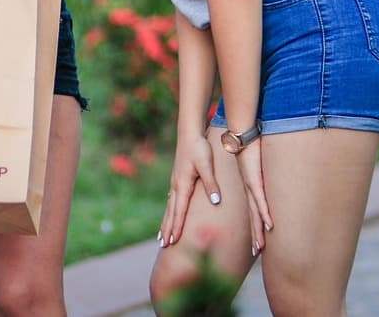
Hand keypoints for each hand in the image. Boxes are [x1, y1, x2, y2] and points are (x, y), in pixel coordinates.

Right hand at [160, 130, 221, 246]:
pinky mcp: (177, 179)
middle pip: (171, 212)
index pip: (179, 211)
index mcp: (182, 184)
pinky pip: (172, 200)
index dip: (176, 227)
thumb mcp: (207, 165)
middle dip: (167, 229)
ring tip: (162, 236)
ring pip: (170, 207)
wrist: (189, 133)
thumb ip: (211, 183)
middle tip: (162, 245)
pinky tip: (169, 215)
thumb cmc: (199, 148)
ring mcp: (175, 183)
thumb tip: (215, 201)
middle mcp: (176, 186)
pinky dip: (170, 212)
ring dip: (166, 222)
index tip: (172, 241)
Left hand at [235, 141, 272, 255]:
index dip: (254, 226)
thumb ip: (260, 171)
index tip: (256, 242)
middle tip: (257, 251)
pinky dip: (265, 212)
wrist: (240, 133)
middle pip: (253, 216)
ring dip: (259, 229)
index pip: (252, 211)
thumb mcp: (254, 163)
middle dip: (255, 234)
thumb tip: (264, 177)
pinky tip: (270, 225)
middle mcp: (249, 188)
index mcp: (248, 186)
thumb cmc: (247, 145)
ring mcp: (252, 185)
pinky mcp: (254, 179)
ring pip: (256, 212)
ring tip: (260, 246)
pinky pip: (260, 199)